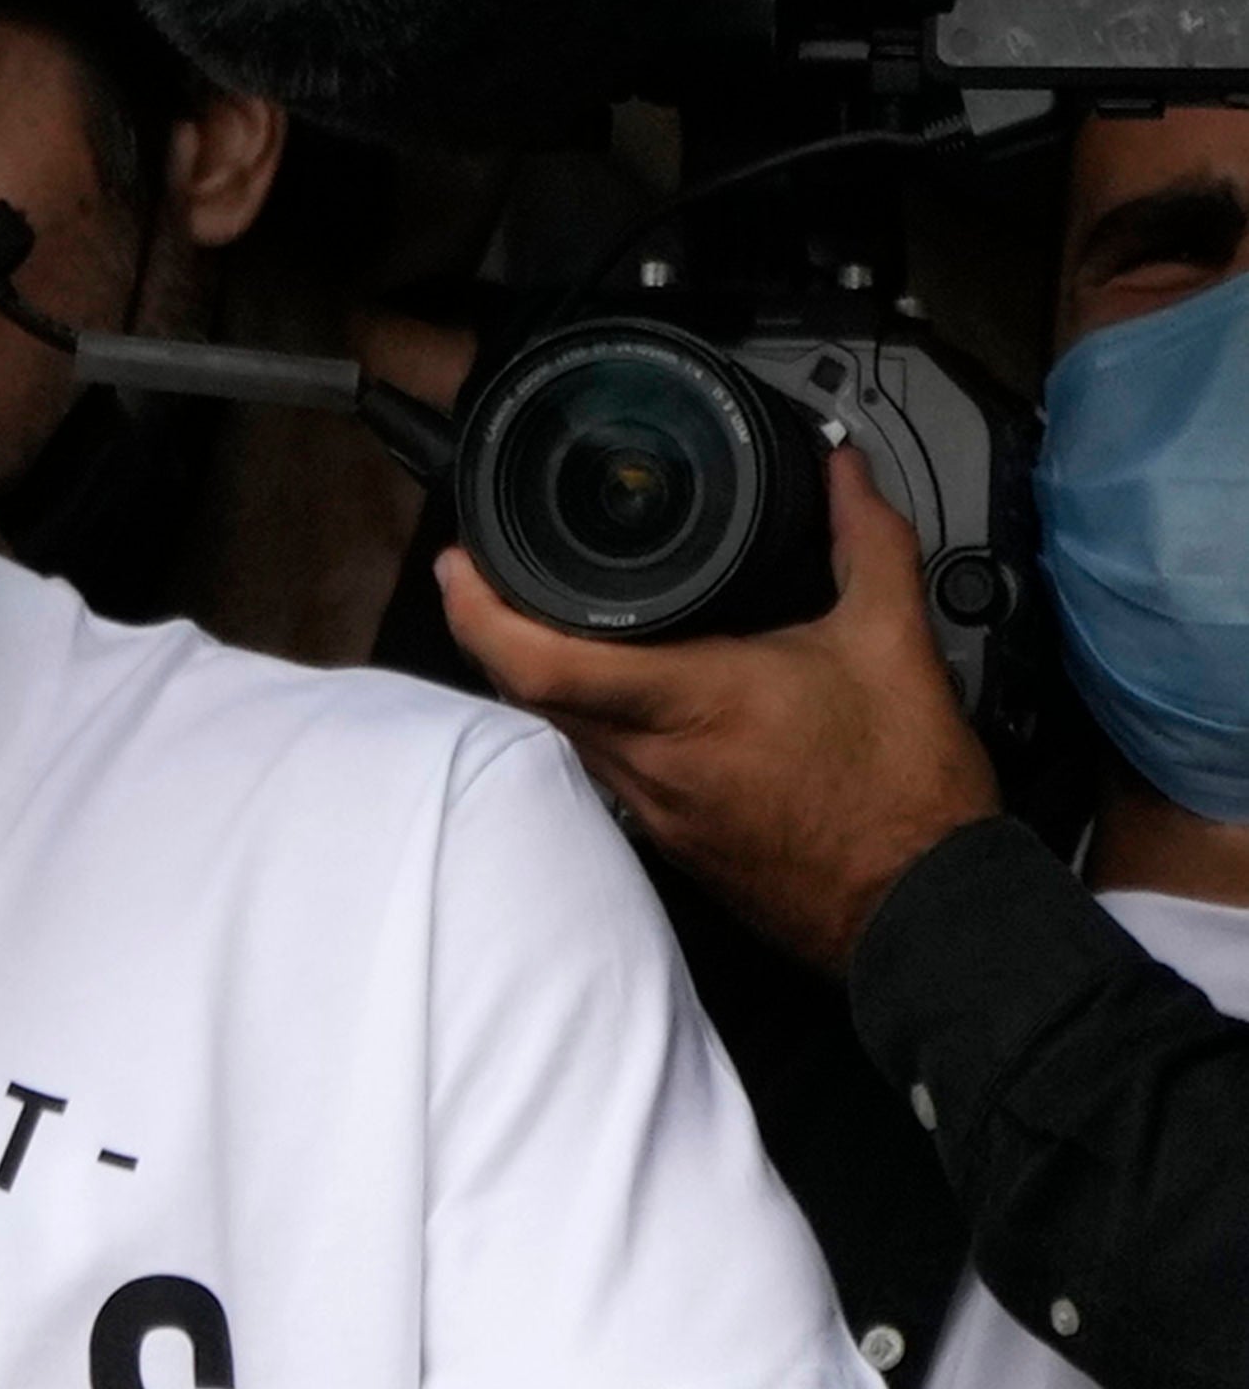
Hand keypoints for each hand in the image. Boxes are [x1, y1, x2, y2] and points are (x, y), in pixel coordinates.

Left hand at [437, 446, 1000, 970]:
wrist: (926, 914)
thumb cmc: (907, 796)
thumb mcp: (894, 644)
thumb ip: (867, 541)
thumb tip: (844, 473)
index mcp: (688, 704)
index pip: (538, 661)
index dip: (479, 609)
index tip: (461, 565)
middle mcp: (650, 761)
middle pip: (526, 691)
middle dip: (494, 629)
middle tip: (489, 574)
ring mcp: (651, 807)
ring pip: (559, 731)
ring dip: (540, 676)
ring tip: (543, 618)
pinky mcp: (667, 838)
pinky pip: (600, 766)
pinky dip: (588, 719)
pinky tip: (616, 691)